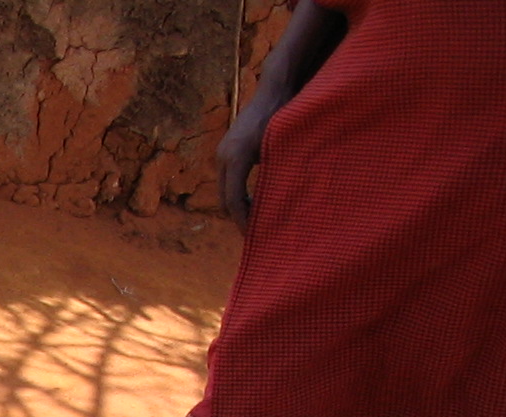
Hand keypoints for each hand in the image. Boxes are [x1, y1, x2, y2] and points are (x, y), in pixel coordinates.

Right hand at [215, 102, 272, 231]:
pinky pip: (228, 180)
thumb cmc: (283, 117)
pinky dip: (237, 194)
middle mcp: (223, 157)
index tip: (253, 236)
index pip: (234, 199)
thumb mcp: (280, 150)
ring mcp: (222, 153)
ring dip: (237, 206)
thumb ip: (272, 177)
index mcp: (236, 158)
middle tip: (253, 234)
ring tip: (253, 221)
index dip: (243, 220)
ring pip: (224, 190)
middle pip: (224, 198)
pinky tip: (252, 201)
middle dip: (238, 217)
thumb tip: (270, 208)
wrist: (274, 90)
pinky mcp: (227, 151)